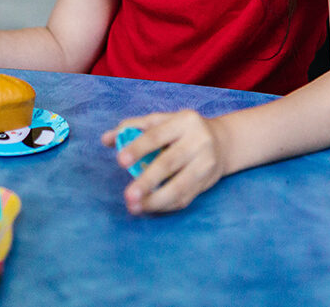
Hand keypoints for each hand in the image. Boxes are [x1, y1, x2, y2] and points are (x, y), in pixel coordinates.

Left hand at [101, 110, 229, 213]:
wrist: (222, 142)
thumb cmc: (182, 130)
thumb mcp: (161, 121)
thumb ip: (133, 128)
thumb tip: (107, 139)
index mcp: (184, 121)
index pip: (157, 135)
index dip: (138, 148)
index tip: (120, 161)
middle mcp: (198, 141)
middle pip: (169, 163)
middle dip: (147, 181)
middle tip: (128, 195)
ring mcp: (205, 164)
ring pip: (180, 186)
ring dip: (156, 200)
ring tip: (135, 207)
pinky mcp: (206, 183)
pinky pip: (184, 198)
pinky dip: (165, 205)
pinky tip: (149, 207)